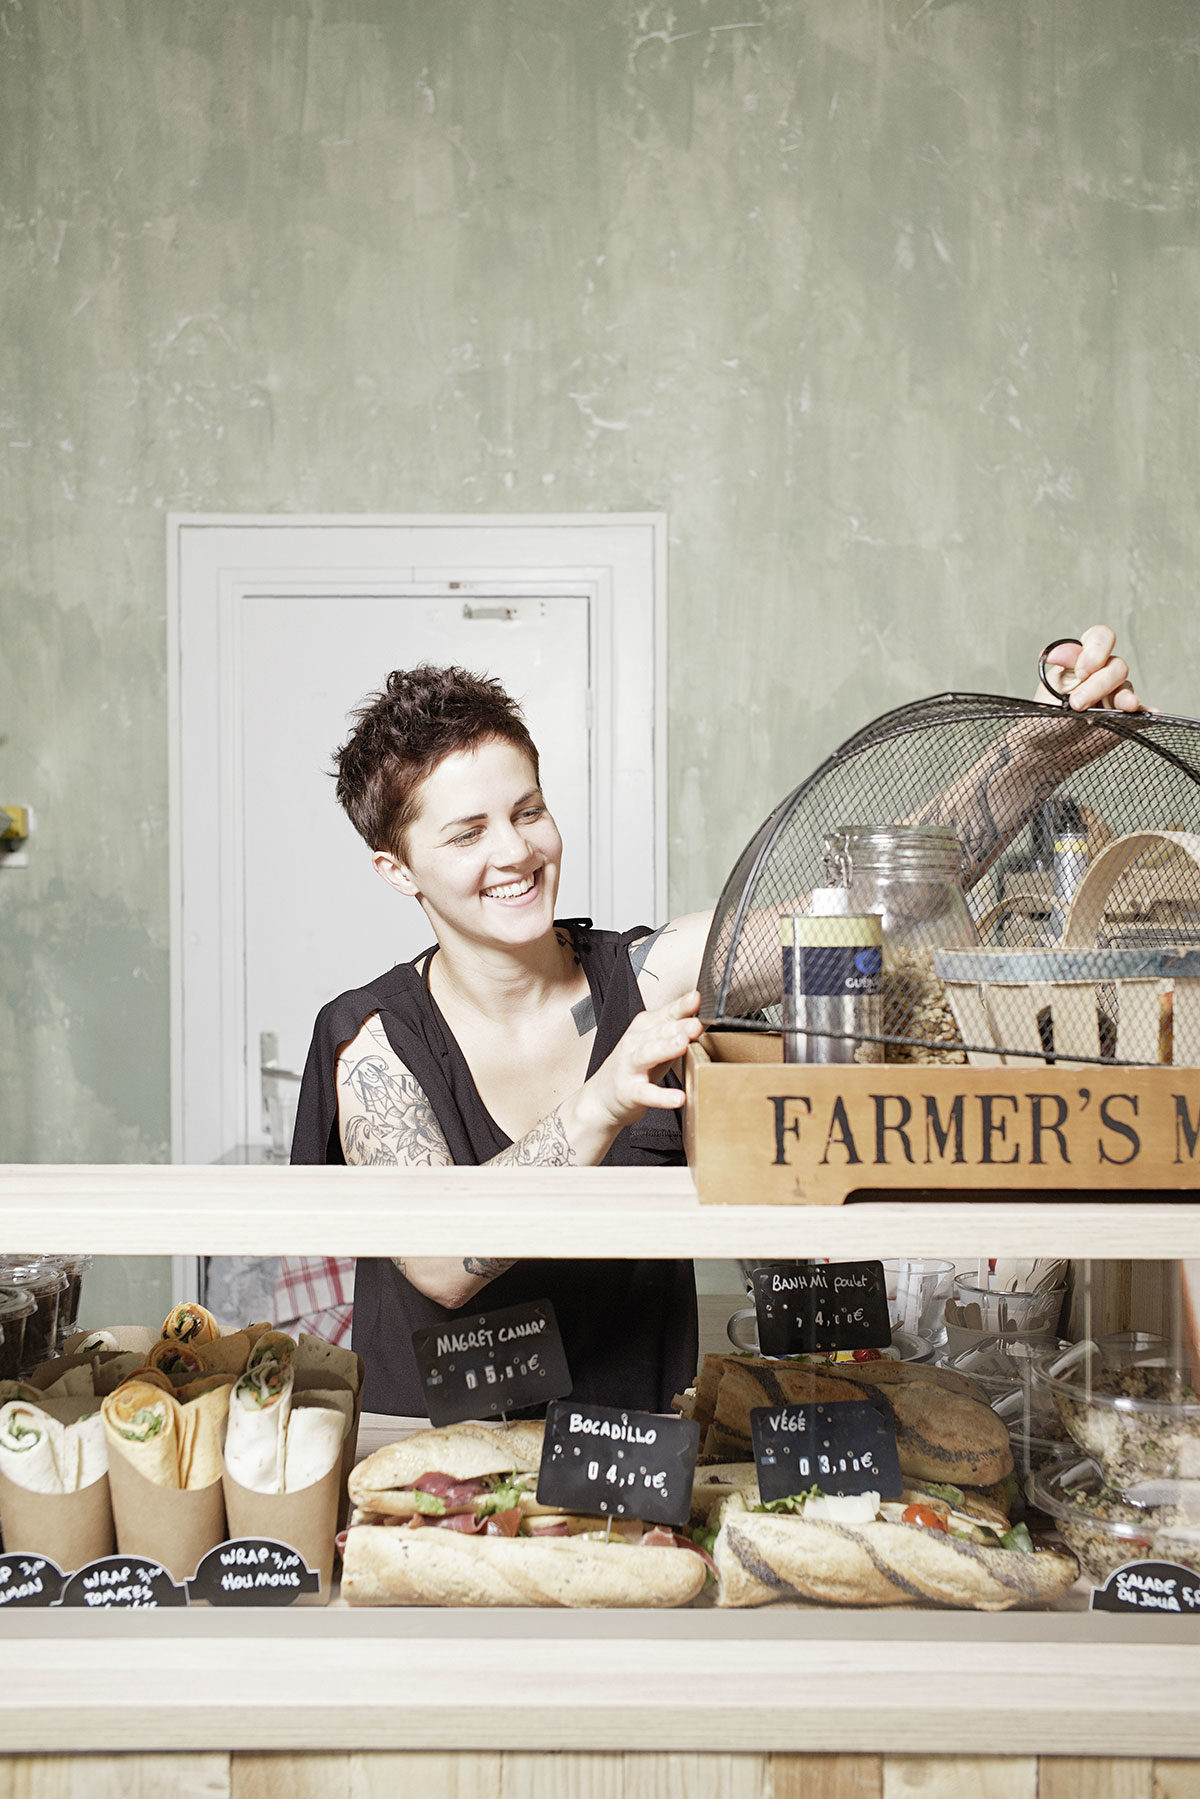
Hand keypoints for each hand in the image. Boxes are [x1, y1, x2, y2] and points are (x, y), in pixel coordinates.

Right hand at [586, 989, 704, 1132]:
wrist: (601, 1097)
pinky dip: (662, 1097)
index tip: (697, 998)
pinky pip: (647, 1093)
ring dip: (666, 1048)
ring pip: (648, 1054)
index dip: (682, 1006)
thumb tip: (704, 1021)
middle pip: (660, 1031)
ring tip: (683, 1044)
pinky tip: (678, 1098)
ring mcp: (630, 1066)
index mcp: (644, 1028)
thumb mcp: (655, 1045)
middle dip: (678, 1026)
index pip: (667, 1013)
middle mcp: (635, 1043)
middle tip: (697, 1023)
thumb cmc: (634, 1068)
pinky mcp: (629, 1092)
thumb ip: (677, 1032)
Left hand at [1035, 624, 1144, 712]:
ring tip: (1122, 707)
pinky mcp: (1125, 718)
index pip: (1100, 638)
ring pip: (1127, 688)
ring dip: (1123, 698)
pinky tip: (1150, 714)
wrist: (1046, 749)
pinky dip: (1146, 712)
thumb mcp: (1048, 688)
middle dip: (1098, 684)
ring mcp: (1115, 696)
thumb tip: (1061, 649)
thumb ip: (1063, 668)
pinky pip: (1141, 712)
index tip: (1081, 672)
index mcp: (1083, 660)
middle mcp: (1102, 674)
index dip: (1096, 650)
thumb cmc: (1045, 716)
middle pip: (1116, 666)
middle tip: (1076, 704)